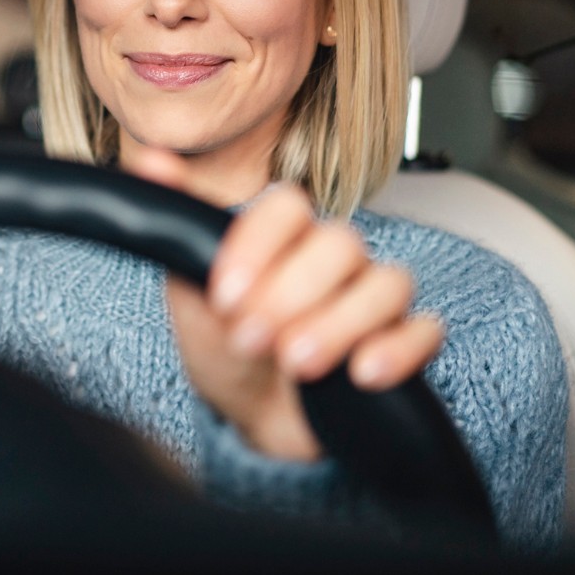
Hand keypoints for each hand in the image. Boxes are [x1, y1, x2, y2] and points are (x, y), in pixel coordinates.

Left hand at [126, 147, 443, 461]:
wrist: (250, 416)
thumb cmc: (224, 342)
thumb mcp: (187, 284)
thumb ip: (177, 220)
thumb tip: (150, 157)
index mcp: (284, 235)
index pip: (288, 207)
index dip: (259, 246)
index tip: (223, 294)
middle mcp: (334, 257)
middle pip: (340, 244)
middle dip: (290, 295)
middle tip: (249, 337)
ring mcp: (372, 298)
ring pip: (386, 284)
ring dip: (339, 323)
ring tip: (296, 362)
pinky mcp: (400, 344)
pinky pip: (424, 332)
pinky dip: (398, 349)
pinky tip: (362, 373)